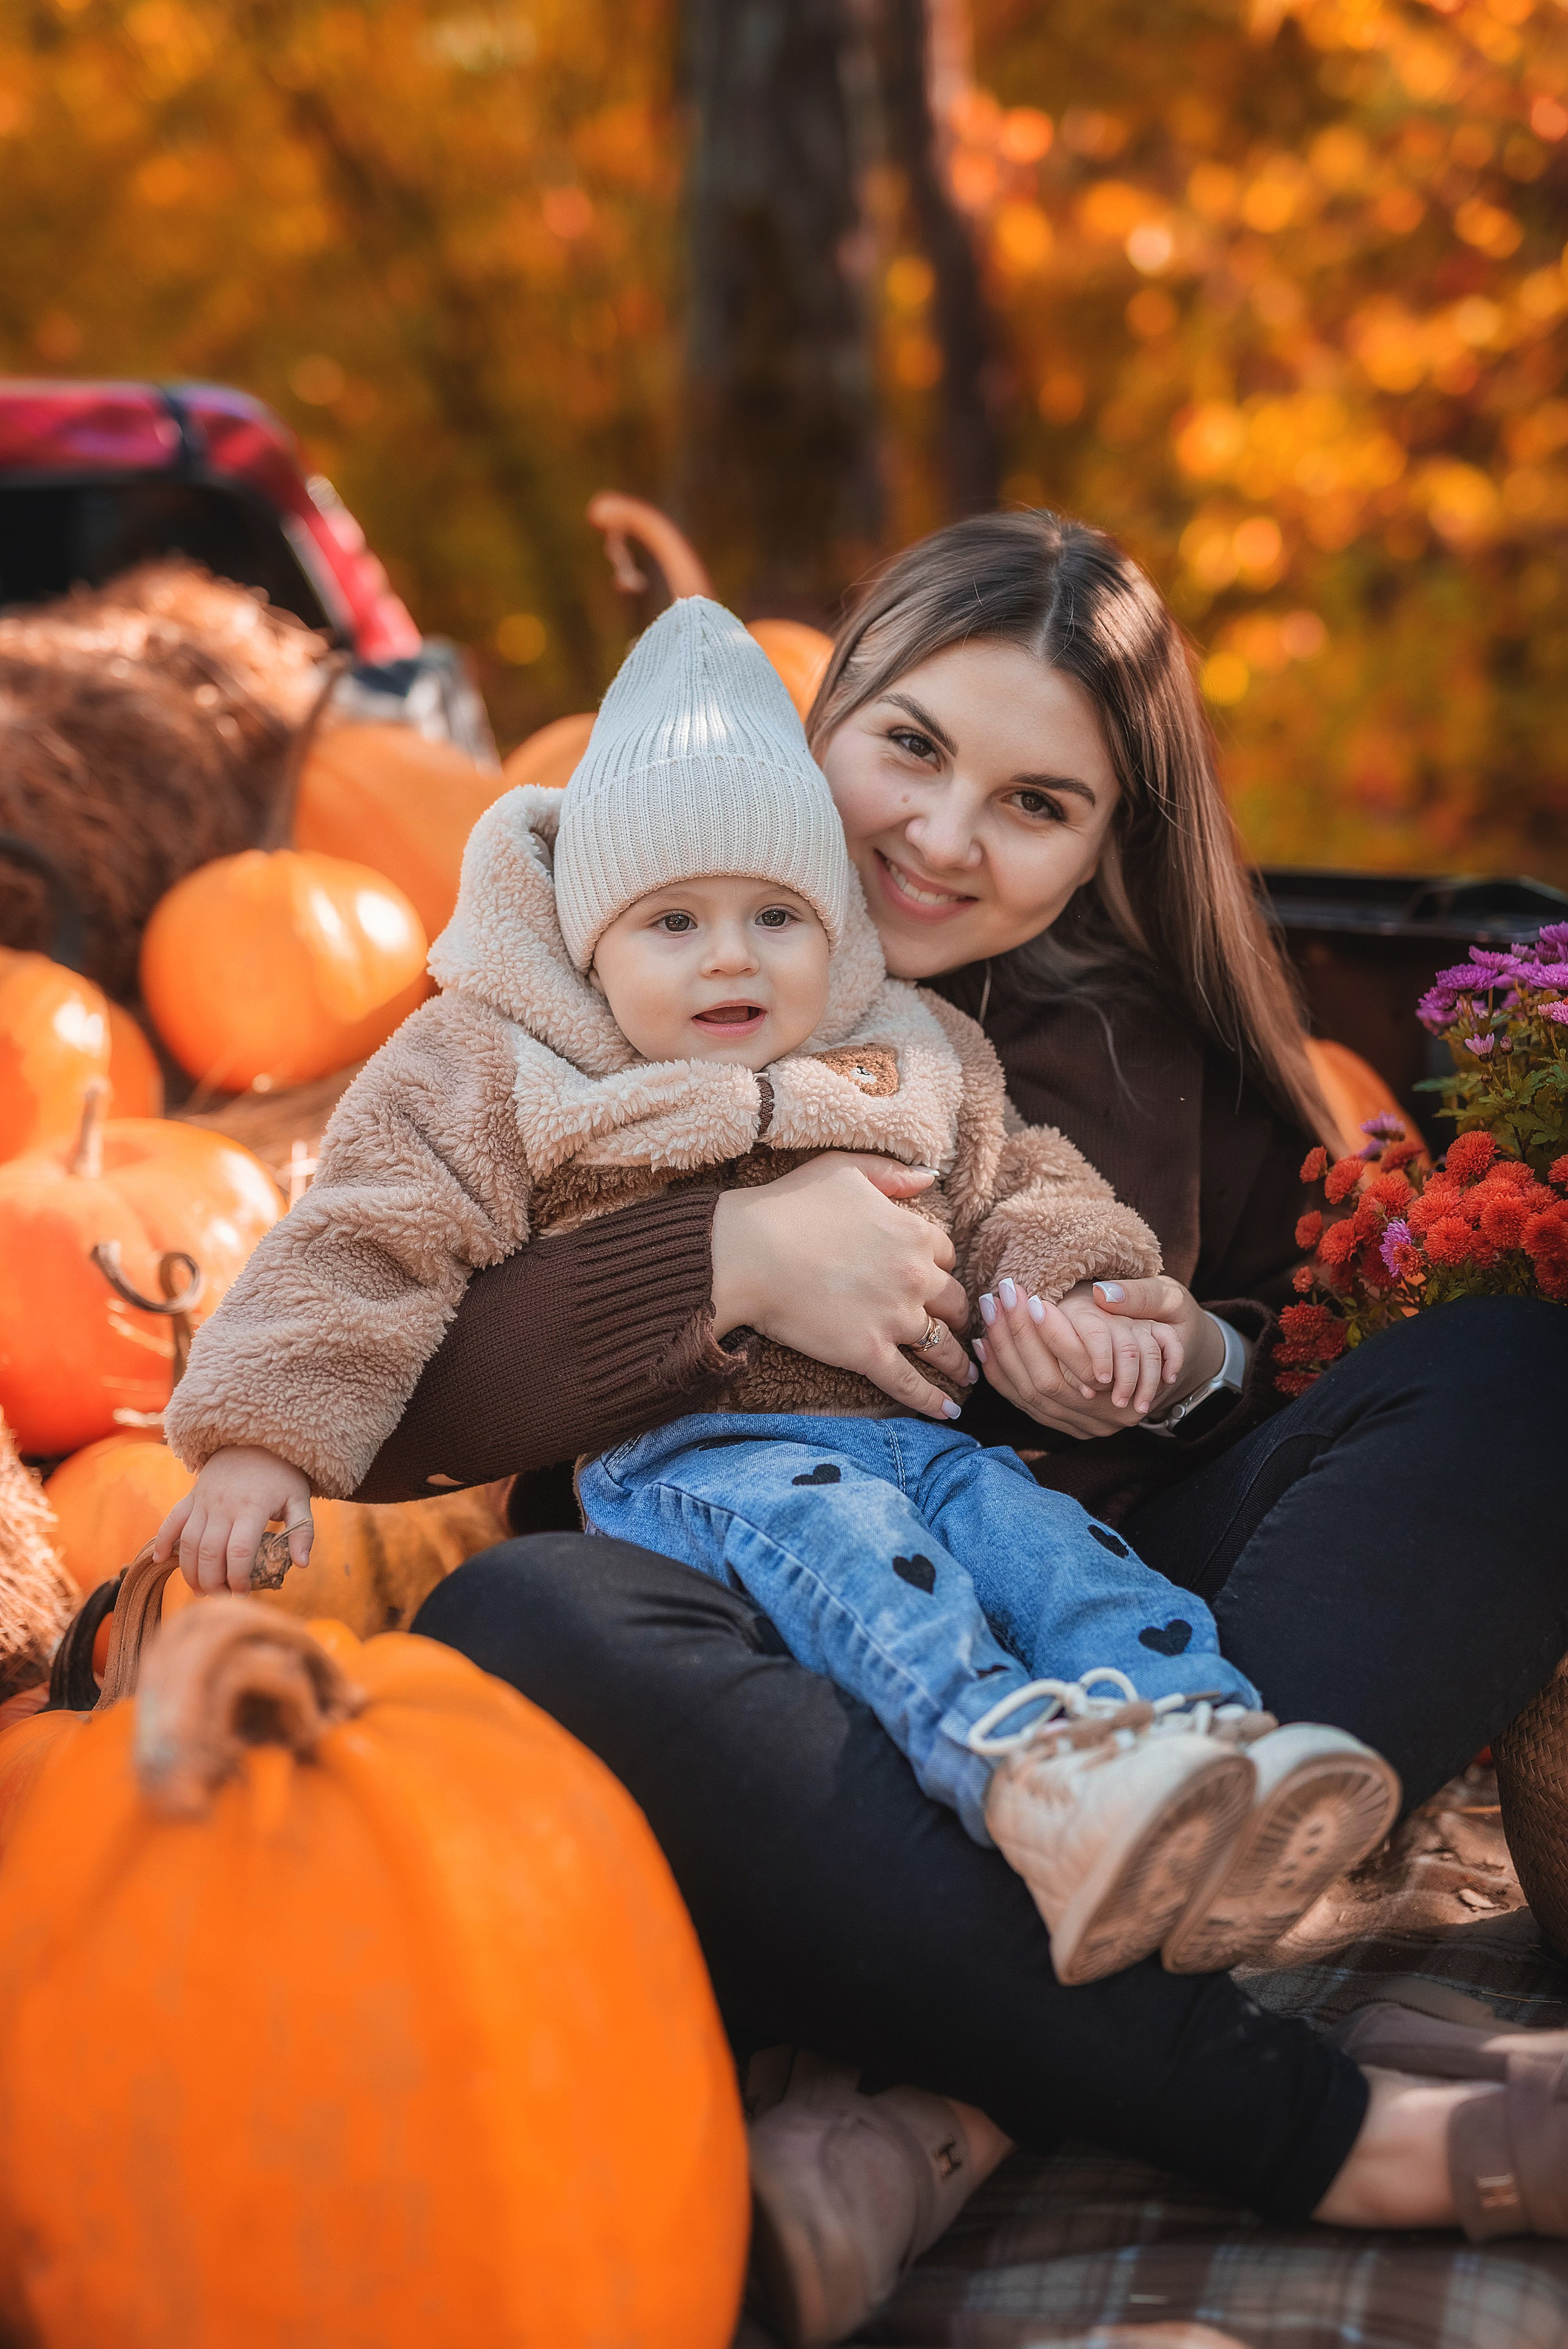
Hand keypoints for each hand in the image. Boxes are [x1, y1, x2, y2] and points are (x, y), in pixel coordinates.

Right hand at [152, 1444, 314, 1594]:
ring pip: (188, 1543)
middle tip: (222, 1597)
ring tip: (201, 1591)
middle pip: (210, 1552)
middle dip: (213, 1582)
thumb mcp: (299, 1500)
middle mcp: (224, 1505)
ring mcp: (204, 1500)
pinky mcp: (191, 1497)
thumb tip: (303, 1565)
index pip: (239, 1551)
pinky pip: (172, 1520)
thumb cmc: (282, 1475)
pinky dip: (163, 1541)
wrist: (256, 1440)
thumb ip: (302, 1532)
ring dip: (190, 1571)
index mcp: (252, 1507)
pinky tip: (161, 1561)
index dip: (238, 1578)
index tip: (243, 1593)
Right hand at [710, 1153, 974, 1420]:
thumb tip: (928, 1178)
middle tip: (961, 1330)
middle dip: (959, 1316)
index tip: (936, 1279)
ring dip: (958, 1363)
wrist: (748, 1252)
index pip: (947, 1255)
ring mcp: (895, 1318)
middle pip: (954, 1302)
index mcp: (913, 1233)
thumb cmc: (789, 1205)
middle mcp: (915, 1277)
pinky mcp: (868, 1353)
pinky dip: (932, 1401)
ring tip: (968, 1376)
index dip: (940, 1268)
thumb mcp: (845, 1169)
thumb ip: (891, 1174)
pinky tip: (947, 1413)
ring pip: (942, 1347)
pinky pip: (909, 1383)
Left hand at [973, 1275, 1221, 1436]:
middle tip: (999, 1295)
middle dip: (1017, 1337)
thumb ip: (1141, 1297)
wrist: (1179, 1363)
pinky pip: (1023, 1403)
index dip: (1052, 1332)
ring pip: (1029, 1397)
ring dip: (1003, 1352)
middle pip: (1047, 1384)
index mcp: (1133, 1389)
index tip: (1031, 1297)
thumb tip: (1103, 1296)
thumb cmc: (1176, 1325)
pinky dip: (1001, 1374)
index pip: (1080, 1367)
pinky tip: (983, 1344)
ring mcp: (1085, 1426)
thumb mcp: (1172, 1303)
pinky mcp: (1067, 1424)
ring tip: (989, 1310)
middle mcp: (1107, 1417)